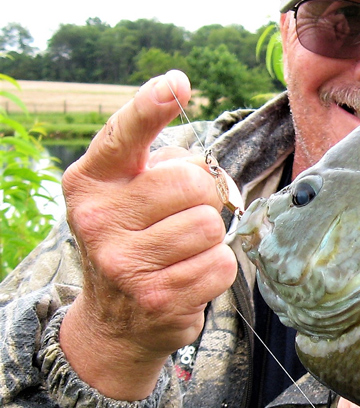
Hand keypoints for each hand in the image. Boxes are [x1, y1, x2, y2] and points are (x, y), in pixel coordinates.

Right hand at [59, 71, 237, 400]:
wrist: (115, 323)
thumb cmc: (134, 241)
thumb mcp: (126, 197)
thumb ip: (156, 167)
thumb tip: (202, 160)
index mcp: (92, 183)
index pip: (124, 136)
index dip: (151, 106)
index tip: (175, 84)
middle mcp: (99, 220)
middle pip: (193, 183)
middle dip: (203, 198)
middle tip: (181, 218)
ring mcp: (125, 263)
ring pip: (211, 226)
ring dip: (210, 238)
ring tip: (182, 251)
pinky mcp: (158, 298)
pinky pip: (220, 264)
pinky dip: (215, 269)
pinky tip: (188, 276)